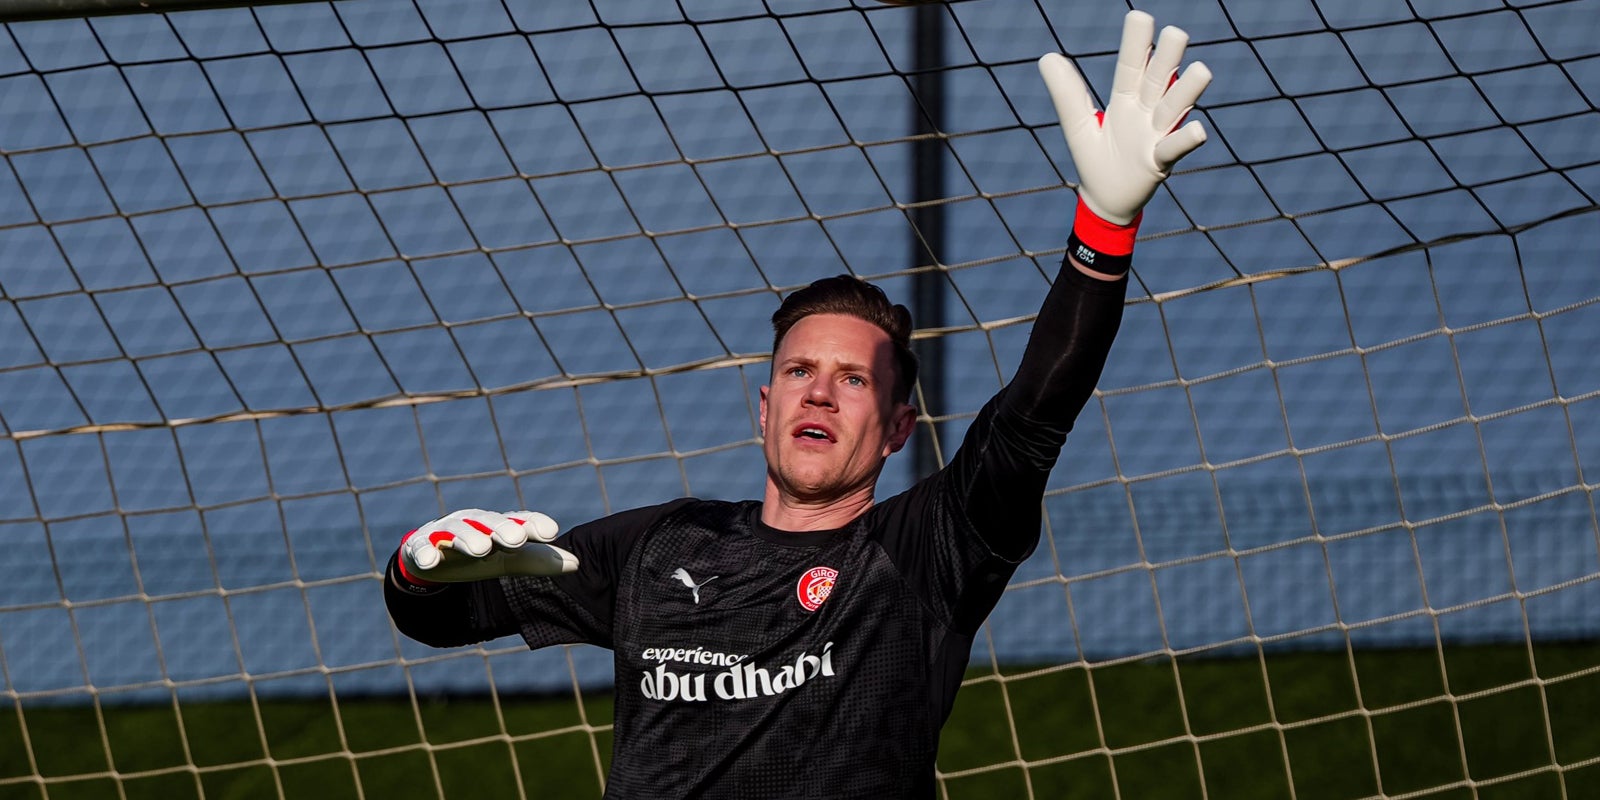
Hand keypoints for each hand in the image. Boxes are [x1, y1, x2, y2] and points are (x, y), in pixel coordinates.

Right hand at [398, 509, 577, 585]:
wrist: (432, 559)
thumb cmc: (480, 554)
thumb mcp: (509, 559)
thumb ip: (539, 561)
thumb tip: (578, 564)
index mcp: (497, 524)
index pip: (519, 520)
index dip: (534, 524)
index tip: (552, 532)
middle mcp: (472, 522)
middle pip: (488, 521)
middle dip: (502, 528)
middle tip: (517, 539)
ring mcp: (444, 532)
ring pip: (456, 530)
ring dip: (468, 537)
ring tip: (480, 548)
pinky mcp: (419, 546)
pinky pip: (420, 548)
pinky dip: (425, 553)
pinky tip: (431, 562)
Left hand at [1038, 10, 1211, 225]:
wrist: (1106, 201)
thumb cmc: (1096, 159)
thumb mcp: (1078, 125)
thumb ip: (1067, 93)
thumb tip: (1047, 56)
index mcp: (1126, 100)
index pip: (1132, 66)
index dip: (1136, 44)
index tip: (1141, 17)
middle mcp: (1147, 112)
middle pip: (1159, 79)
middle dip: (1168, 58)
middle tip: (1176, 33)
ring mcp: (1157, 135)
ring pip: (1175, 107)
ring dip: (1188, 91)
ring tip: (1202, 70)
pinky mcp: (1160, 162)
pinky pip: (1175, 148)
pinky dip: (1186, 140)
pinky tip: (1197, 129)